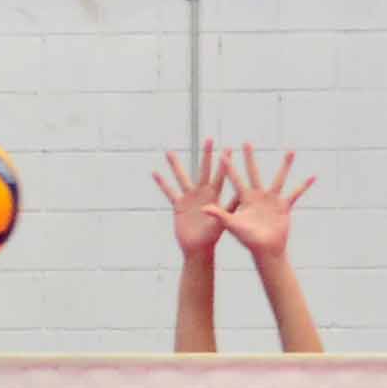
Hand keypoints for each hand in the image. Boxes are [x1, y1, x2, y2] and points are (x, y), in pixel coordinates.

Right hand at [150, 141, 232, 256]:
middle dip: (206, 154)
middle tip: (208, 139)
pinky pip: (169, 191)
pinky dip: (162, 183)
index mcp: (214, 196)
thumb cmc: (212, 238)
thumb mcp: (221, 223)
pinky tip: (155, 172)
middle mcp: (202, 193)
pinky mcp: (178, 205)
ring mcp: (189, 197)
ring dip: (176, 165)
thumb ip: (225, 210)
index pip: (220, 175)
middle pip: (203, 169)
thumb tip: (231, 201)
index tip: (228, 147)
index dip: (224, 162)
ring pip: (181, 177)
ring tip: (169, 152)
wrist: (198, 248)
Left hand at [218, 144, 314, 258]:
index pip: (235, 179)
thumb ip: (219, 215)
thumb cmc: (247, 240)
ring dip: (285, 165)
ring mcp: (272, 200)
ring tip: (291, 151)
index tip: (223, 152)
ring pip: (279, 178)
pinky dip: (304, 186)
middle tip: (246, 142)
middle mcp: (258, 196)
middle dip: (250, 158)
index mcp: (245, 199)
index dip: (229, 166)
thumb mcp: (233, 225)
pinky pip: (296, 193)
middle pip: (254, 172)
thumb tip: (204, 209)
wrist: (265, 250)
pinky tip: (313, 176)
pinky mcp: (284, 206)